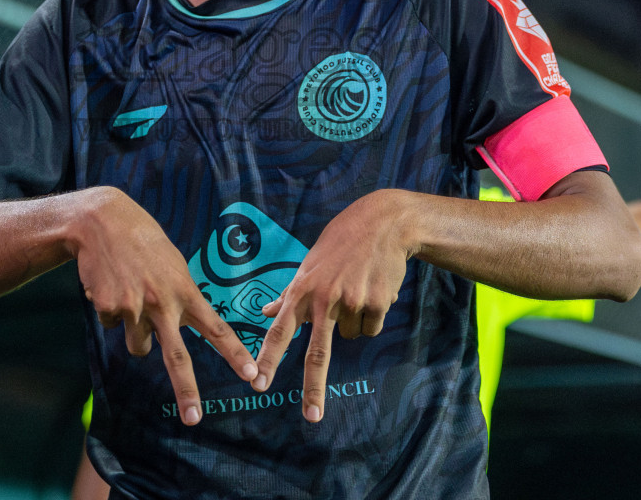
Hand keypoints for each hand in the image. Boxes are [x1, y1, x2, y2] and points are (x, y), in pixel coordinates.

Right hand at [71, 188, 258, 425]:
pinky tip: (111, 285)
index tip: (252, 374)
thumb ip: (180, 296)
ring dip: (135, 331)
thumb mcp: (174, 264)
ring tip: (130, 294)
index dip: (234, 353)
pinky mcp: (110, 308)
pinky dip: (112, 312)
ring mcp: (135, 307)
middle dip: (187, 390)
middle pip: (177, 356)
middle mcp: (163, 302)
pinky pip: (113, 326)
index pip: (216, 328)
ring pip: (138, 345)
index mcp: (185, 291)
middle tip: (194, 418)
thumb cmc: (144, 243)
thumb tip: (177, 329)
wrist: (102, 223)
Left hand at [251, 190, 412, 421]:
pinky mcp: (378, 301)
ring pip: (350, 336)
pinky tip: (373, 288)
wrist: (382, 224)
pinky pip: (372, 327)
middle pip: (317, 353)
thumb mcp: (308, 265)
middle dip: (313, 388)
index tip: (259, 384)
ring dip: (353, 321)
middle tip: (311, 416)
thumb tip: (264, 312)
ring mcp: (352, 300)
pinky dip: (373, 315)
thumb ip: (288, 294)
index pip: (280, 331)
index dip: (269, 359)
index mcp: (302, 290)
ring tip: (355, 288)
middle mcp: (324, 298)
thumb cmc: (339, 244)